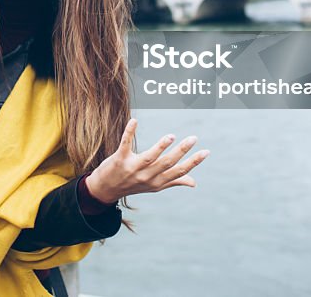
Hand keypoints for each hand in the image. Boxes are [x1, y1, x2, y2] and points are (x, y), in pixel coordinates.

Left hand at [84, 118, 209, 204]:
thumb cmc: (133, 184)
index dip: (193, 162)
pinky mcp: (119, 159)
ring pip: (149, 157)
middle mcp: (147, 177)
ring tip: (171, 136)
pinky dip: (129, 132)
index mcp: (158, 182)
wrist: (105, 190)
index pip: (179, 172)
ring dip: (160, 146)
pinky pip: (125, 144)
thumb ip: (174, 181)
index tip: (206, 151)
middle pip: (167, 163)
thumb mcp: (154, 186)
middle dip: (181, 151)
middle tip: (193, 138)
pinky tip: (134, 120)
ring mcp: (133, 168)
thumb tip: (194, 183)